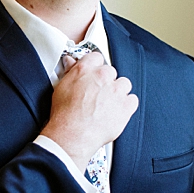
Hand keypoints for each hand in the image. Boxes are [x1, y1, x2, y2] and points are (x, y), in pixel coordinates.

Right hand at [41, 52, 137, 168]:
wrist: (73, 134)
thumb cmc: (64, 115)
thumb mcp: (61, 88)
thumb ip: (70, 73)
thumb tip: (71, 63)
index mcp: (86, 70)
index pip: (96, 57)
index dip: (94, 66)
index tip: (93, 74)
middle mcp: (103, 77)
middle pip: (111, 71)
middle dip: (105, 81)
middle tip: (97, 93)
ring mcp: (116, 91)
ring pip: (124, 84)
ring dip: (118, 92)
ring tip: (106, 103)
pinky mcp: (126, 106)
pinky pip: (132, 100)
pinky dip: (126, 105)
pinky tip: (115, 111)